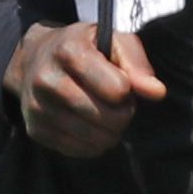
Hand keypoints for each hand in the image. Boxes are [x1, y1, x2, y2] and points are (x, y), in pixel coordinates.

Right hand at [5, 22, 165, 157]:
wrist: (35, 59)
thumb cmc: (85, 49)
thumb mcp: (113, 42)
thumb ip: (137, 63)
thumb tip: (157, 92)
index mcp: (69, 51)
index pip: (118, 89)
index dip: (127, 90)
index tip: (121, 84)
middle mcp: (47, 79)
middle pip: (108, 118)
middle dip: (123, 114)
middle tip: (116, 104)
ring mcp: (38, 107)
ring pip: (95, 138)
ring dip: (111, 132)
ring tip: (105, 115)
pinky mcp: (36, 130)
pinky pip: (80, 151)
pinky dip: (93, 144)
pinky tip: (90, 126)